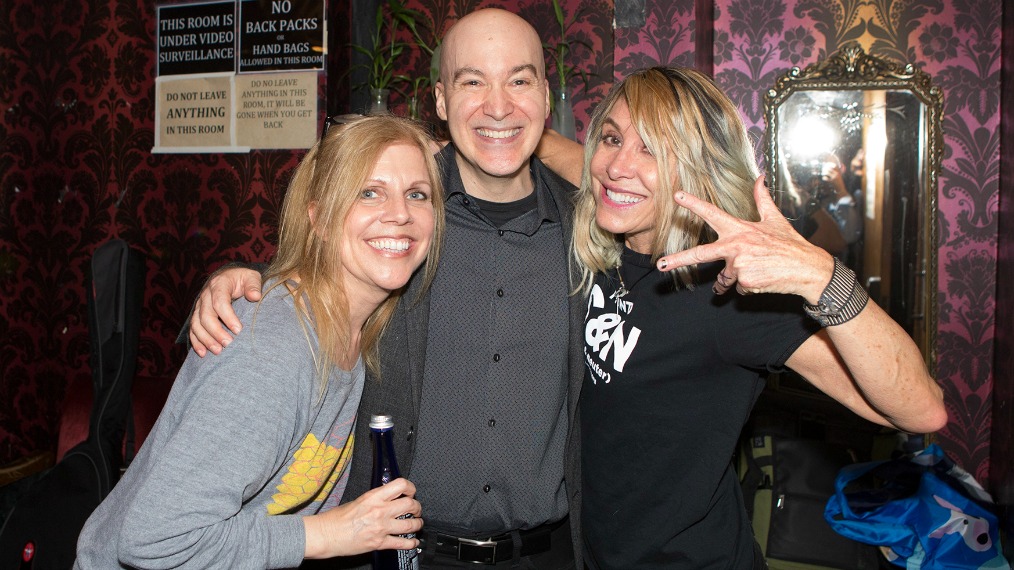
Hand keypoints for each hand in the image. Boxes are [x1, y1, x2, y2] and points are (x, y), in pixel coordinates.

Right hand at [189, 267, 262, 355]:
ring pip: (196, 324)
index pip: (219, 301)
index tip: (238, 330)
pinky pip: (193, 329)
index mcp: (219, 284)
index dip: (228, 317)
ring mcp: (199, 306)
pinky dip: (196, 342)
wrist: (230, 278)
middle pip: (206, 315)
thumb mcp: (251, 277)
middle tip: (229, 344)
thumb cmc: (243, 279)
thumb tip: (255, 296)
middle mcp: (205, 295)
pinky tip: (203, 353)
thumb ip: (253, 285)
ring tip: (218, 351)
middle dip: (216, 331)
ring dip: (206, 339)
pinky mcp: (197, 315)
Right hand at [303, 478, 422, 558]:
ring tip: (417, 524)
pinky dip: (411, 543)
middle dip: (417, 507)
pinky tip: (413, 543)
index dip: (410, 487)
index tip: (411, 491)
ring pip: (410, 524)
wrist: (326, 535)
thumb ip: (375, 499)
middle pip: (410, 504)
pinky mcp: (379, 543)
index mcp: (373, 497)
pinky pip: (402, 543)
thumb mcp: (358, 500)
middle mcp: (380, 510)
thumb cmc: (336, 519)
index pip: (401, 485)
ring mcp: (381, 527)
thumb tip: (388, 498)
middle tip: (416, 509)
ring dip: (417, 524)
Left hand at [655, 176, 833, 303]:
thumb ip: (762, 199)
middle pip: (700, 254)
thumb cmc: (790, 244)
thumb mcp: (774, 219)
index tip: (677, 196)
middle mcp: (736, 247)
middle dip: (678, 260)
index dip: (694, 204)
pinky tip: (763, 277)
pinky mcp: (746, 283)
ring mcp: (739, 266)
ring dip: (736, 277)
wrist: (807, 269)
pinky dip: (748, 286)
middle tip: (660, 265)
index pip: (712, 214)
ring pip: (726, 277)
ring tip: (758, 269)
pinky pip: (738, 288)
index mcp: (740, 229)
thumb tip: (760, 178)